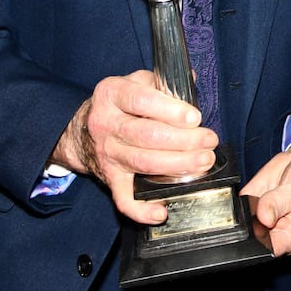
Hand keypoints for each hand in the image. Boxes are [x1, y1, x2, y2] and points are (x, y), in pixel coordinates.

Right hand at [50, 70, 217, 223]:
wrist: (82, 130)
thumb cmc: (120, 103)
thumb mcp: (136, 82)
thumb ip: (164, 81)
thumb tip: (192, 80)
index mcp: (113, 93)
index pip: (142, 100)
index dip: (171, 110)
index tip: (195, 117)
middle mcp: (106, 123)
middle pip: (147, 135)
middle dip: (183, 140)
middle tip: (209, 141)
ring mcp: (107, 153)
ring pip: (143, 163)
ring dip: (177, 165)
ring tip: (203, 161)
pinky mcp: (109, 177)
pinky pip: (123, 198)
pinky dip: (141, 209)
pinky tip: (161, 211)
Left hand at [243, 143, 290, 255]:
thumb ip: (281, 202)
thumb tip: (263, 217)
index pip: (268, 250)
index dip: (258, 240)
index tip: (258, 222)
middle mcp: (273, 230)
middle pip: (249, 238)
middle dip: (247, 225)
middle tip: (260, 204)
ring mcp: (259, 216)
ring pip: (238, 222)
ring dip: (239, 210)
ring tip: (261, 193)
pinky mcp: (248, 201)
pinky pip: (234, 204)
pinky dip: (233, 197)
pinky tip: (251, 188)